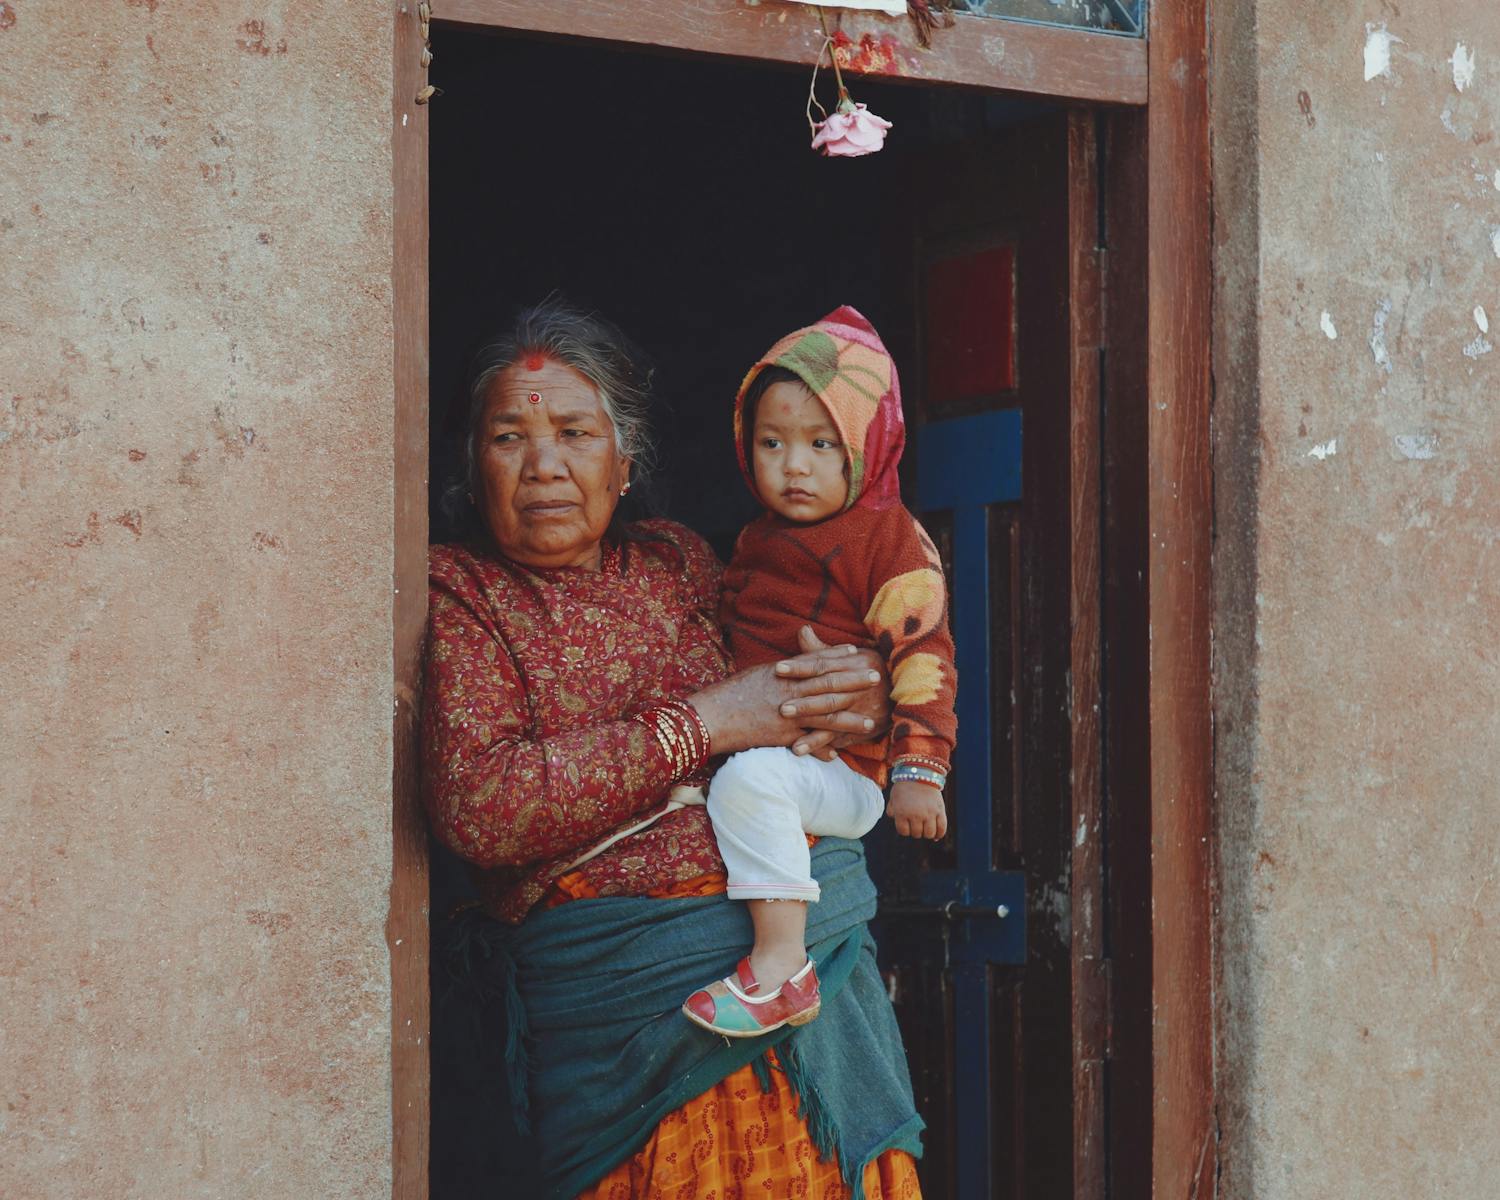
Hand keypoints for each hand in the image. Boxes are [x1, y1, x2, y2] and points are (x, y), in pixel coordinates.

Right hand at [687, 626, 886, 758]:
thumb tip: (790, 667)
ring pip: (825, 716)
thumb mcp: (757, 675)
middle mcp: (790, 691)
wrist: (713, 715)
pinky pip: (807, 743)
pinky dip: (821, 749)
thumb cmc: (730, 693)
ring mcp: (788, 714)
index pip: (815, 661)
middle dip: (854, 681)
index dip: (837, 656)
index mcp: (784, 673)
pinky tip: (837, 756)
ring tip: (870, 723)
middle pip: (829, 684)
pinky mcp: (781, 735)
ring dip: (849, 720)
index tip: (855, 651)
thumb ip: (779, 672)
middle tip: (877, 677)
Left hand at [774, 627, 892, 758]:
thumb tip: (802, 630)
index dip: (800, 667)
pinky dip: (822, 745)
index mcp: (853, 664)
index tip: (777, 668)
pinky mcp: (864, 727)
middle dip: (805, 703)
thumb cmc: (869, 669)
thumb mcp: (850, 656)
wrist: (906, 689)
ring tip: (791, 742)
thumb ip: (822, 649)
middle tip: (780, 707)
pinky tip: (802, 750)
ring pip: (834, 719)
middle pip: (828, 694)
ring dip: (812, 732)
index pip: (822, 665)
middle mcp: (858, 687)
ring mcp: (862, 709)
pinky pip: (841, 738)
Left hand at [887, 780, 947, 839]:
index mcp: (902, 812)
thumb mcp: (893, 798)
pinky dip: (939, 834)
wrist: (920, 772)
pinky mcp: (940, 810)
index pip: (903, 832)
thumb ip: (892, 811)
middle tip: (916, 823)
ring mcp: (929, 813)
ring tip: (926, 827)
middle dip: (915, 830)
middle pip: (917, 834)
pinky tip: (936, 835)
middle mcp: (915, 815)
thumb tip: (898, 823)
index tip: (906, 824)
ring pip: (929, 834)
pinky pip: (942, 828)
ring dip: (927, 833)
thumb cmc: (905, 786)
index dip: (904, 829)